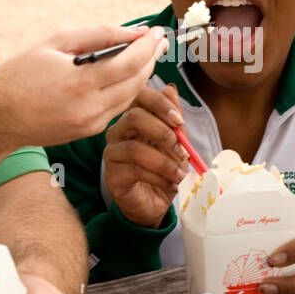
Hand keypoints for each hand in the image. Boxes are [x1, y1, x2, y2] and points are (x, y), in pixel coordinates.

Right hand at [0, 24, 167, 147]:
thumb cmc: (21, 73)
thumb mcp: (56, 43)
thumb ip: (98, 35)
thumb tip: (135, 33)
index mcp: (79, 83)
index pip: (129, 64)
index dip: (148, 46)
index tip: (157, 31)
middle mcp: (89, 108)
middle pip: (137, 82)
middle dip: (151, 59)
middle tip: (158, 40)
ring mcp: (90, 124)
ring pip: (130, 97)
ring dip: (142, 75)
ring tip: (146, 54)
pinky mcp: (88, 132)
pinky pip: (117, 108)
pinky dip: (126, 89)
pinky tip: (125, 74)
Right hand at [103, 84, 189, 228]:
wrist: (154, 204)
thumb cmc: (163, 170)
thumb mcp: (176, 143)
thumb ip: (174, 120)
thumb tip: (170, 89)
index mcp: (134, 118)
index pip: (140, 96)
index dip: (160, 104)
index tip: (178, 121)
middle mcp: (118, 132)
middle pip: (134, 117)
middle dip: (163, 133)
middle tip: (182, 151)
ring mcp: (112, 153)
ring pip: (135, 148)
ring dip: (164, 162)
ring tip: (180, 174)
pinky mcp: (112, 175)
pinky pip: (134, 171)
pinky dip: (158, 177)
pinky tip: (171, 184)